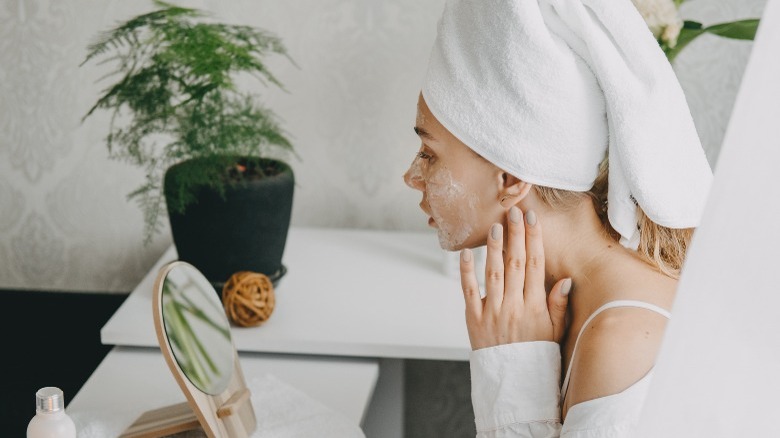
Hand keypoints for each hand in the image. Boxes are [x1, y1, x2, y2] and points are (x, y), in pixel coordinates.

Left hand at [460, 207, 571, 349]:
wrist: (512, 380)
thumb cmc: (536, 352)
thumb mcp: (555, 331)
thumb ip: (558, 304)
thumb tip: (566, 279)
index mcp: (535, 307)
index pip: (536, 265)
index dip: (534, 239)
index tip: (532, 219)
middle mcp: (514, 306)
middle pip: (515, 263)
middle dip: (515, 235)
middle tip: (513, 211)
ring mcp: (492, 312)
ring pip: (493, 272)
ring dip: (494, 247)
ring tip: (495, 226)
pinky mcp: (474, 318)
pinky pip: (469, 290)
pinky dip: (467, 270)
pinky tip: (467, 252)